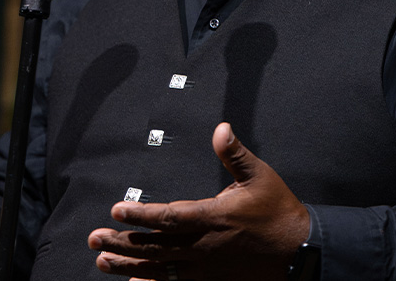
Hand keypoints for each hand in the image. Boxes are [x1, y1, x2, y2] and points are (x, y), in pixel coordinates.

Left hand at [88, 122, 309, 280]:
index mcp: (213, 217)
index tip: (115, 211)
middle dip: (122, 242)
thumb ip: (235, 154)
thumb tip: (220, 128)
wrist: (301, 252)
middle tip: (94, 238)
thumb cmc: (279, 211)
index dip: (139, 216)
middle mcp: (205, 246)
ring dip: (128, 264)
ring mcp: (206, 268)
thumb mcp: (259, 176)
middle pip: (155, 246)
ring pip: (160, 268)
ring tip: (103, 260)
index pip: (167, 217)